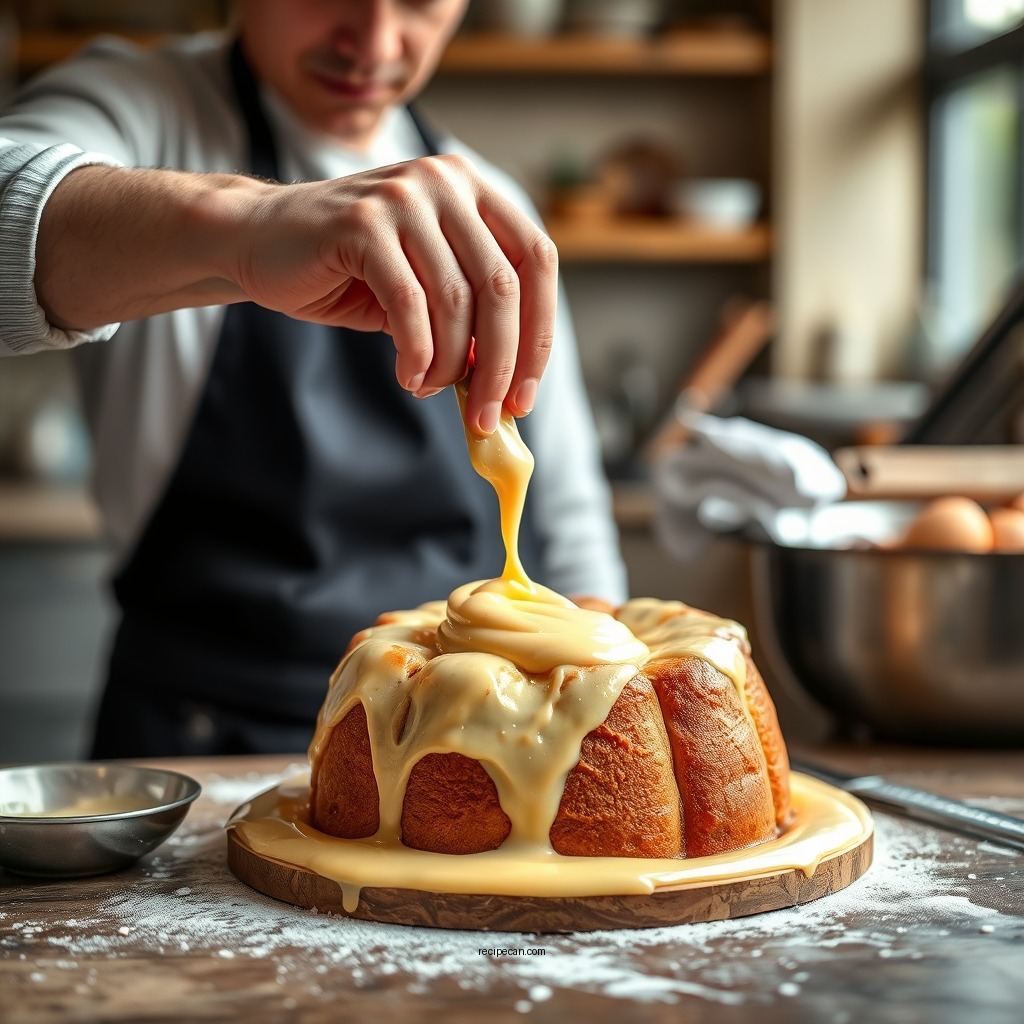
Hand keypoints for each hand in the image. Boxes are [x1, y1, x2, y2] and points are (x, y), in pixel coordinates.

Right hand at [234, 154, 556, 433]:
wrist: (260, 239)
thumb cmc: (350, 270)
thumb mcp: (425, 289)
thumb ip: (469, 319)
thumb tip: (510, 384)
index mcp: (473, 190)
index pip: (536, 261)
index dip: (538, 335)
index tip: (524, 396)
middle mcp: (445, 181)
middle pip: (502, 287)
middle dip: (501, 365)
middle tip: (489, 416)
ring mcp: (403, 196)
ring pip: (457, 301)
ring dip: (451, 365)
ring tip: (431, 389)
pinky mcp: (362, 223)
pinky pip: (409, 305)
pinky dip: (416, 353)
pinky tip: (408, 376)